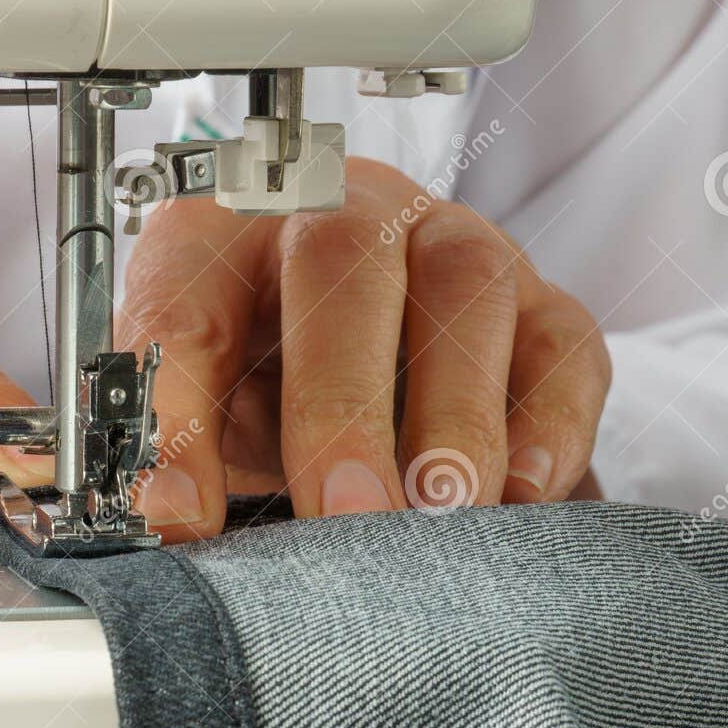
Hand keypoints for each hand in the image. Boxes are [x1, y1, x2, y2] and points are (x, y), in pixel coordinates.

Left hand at [119, 156, 609, 539]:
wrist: (349, 370)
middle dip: (341, 397)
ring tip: (433, 513)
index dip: (179, 407)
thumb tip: (166, 515)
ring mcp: (451, 243)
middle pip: (344, 259)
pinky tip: (521, 494)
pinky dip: (548, 422)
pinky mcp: (538, 302)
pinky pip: (561, 343)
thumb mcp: (192, 407)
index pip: (186, 297)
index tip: (180, 511)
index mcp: (223, 229)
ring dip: (452, 413)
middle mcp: (342, 212)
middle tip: (342, 510)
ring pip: (467, 287)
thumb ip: (166, 449)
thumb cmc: (253, 380)